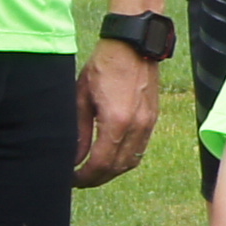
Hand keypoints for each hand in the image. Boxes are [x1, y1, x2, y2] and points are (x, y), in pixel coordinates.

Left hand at [73, 37, 159, 186]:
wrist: (134, 45)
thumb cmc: (104, 65)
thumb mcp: (82, 97)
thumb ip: (78, 131)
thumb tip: (74, 157)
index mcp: (117, 121)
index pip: (101, 163)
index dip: (85, 177)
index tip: (72, 179)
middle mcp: (137, 127)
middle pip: (117, 168)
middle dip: (97, 178)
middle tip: (80, 180)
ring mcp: (148, 123)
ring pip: (131, 162)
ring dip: (112, 171)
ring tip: (94, 170)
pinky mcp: (153, 118)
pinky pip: (140, 149)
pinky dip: (125, 159)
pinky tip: (111, 156)